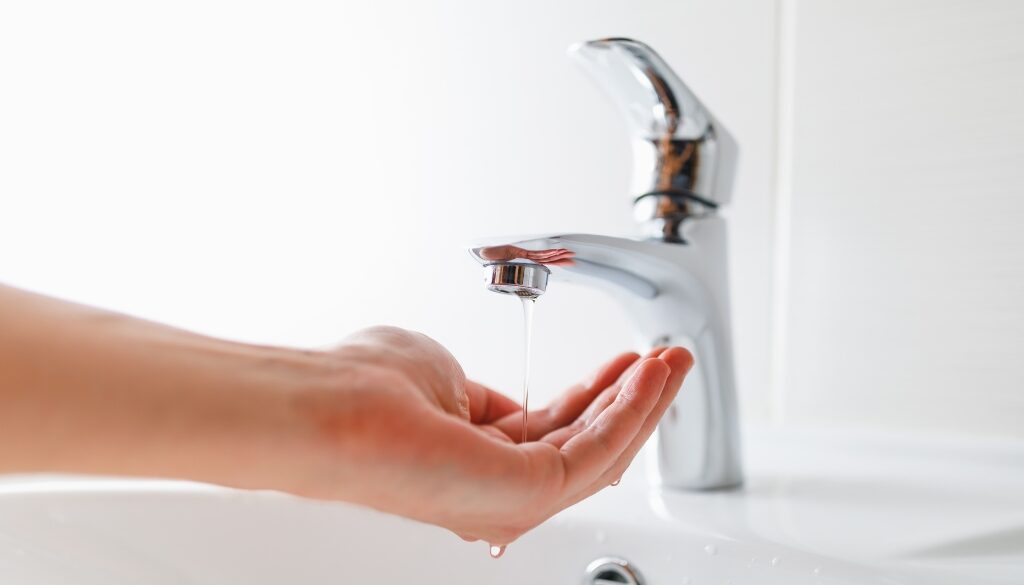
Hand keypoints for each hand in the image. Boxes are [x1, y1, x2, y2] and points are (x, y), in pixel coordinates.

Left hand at [282, 326, 691, 544]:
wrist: (334, 409)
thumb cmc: (364, 389)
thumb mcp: (442, 375)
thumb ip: (479, 396)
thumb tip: (501, 401)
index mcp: (475, 458)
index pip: (554, 430)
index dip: (596, 393)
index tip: (626, 362)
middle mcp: (496, 486)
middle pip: (586, 441)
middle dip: (633, 397)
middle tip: (667, 360)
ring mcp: (512, 496)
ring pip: (600, 451)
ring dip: (643, 402)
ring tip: (673, 361)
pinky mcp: (528, 493)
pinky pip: (596, 453)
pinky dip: (630, 411)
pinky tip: (648, 377)